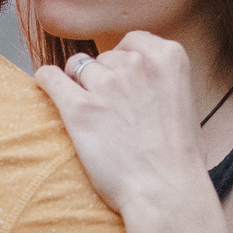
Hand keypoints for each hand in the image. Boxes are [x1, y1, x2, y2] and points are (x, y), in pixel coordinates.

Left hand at [31, 32, 216, 221]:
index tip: (124, 77)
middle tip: (112, 107)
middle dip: (105, 76)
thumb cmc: (179, 157)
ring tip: (88, 108)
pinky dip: (47, 80)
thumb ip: (162, 81)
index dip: (125, 59)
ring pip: (79, 66)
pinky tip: (46, 83)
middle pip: (106, 56)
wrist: (166, 191)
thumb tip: (142, 78)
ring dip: (80, 83)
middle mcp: (137, 64)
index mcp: (168, 57)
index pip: (133, 40)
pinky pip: (51, 78)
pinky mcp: (79, 109)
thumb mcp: (186, 103)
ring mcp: (107, 85)